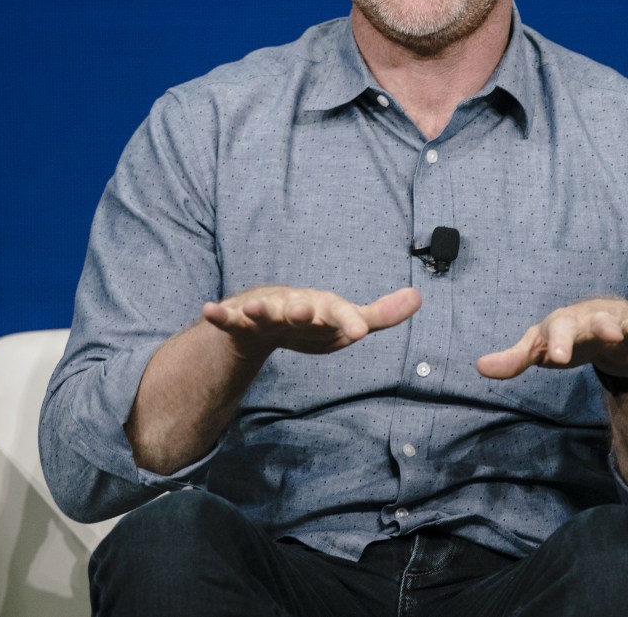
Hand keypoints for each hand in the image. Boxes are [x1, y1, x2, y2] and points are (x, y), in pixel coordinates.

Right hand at [201, 285, 420, 356]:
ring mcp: (267, 312)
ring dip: (257, 308)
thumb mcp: (347, 321)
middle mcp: (296, 306)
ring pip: (263, 311)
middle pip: (300, 308)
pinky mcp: (241, 321)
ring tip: (251, 307)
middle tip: (304, 311)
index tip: (361, 331)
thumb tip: (420, 296)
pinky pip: (228, 318)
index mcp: (323, 308)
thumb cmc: (314, 321)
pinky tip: (208, 311)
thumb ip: (381, 314)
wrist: (267, 317)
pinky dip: (219, 315)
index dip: (350, 321)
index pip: (340, 314)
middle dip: (301, 310)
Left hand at [476, 297, 627, 380]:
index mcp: (566, 325)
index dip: (556, 343)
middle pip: (598, 324)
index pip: (558, 331)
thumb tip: (479, 367)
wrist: (602, 325)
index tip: (554, 358)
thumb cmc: (566, 337)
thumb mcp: (540, 346)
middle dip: (603, 328)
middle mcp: (594, 323)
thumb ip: (515, 358)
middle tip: (608, 334)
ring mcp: (622, 331)